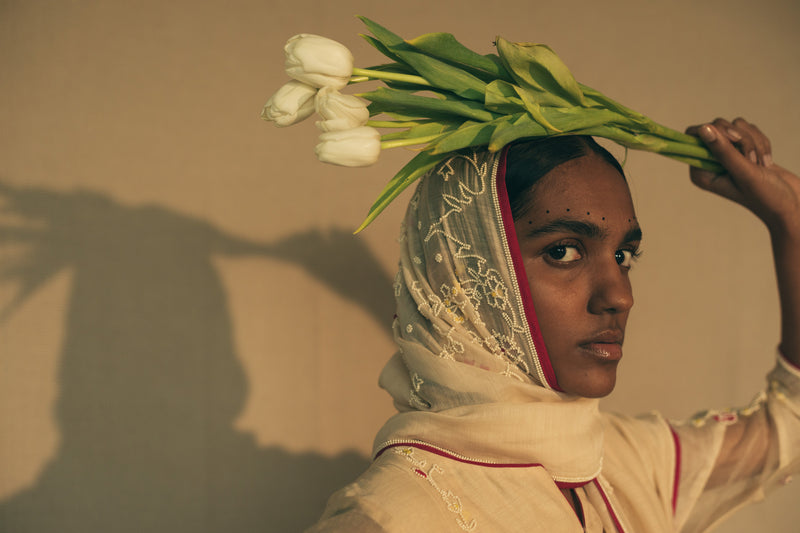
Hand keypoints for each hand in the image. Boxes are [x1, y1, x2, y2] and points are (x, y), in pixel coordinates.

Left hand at [686, 118, 799, 237]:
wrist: (790, 204)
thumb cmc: (765, 196)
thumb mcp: (743, 172)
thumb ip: (722, 150)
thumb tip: (702, 129)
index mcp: (701, 172)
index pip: (692, 135)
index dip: (713, 131)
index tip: (733, 139)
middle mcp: (709, 163)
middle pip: (716, 126)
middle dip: (739, 138)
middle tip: (751, 159)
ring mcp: (726, 155)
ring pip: (735, 126)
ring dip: (753, 142)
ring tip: (760, 164)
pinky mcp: (742, 149)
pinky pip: (748, 129)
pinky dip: (761, 142)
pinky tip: (766, 162)